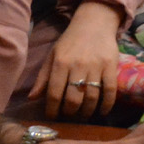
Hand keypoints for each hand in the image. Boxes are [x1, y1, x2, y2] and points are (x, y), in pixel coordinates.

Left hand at [31, 1, 122, 118]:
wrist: (93, 25)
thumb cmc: (69, 43)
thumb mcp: (52, 57)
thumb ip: (43, 78)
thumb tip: (32, 98)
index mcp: (60, 63)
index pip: (54, 92)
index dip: (52, 109)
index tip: (52, 117)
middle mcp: (77, 66)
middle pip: (73, 97)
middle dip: (70, 112)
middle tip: (69, 117)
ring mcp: (96, 66)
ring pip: (92, 96)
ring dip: (87, 111)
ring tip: (83, 116)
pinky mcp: (111, 67)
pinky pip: (110, 90)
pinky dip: (107, 104)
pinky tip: (102, 112)